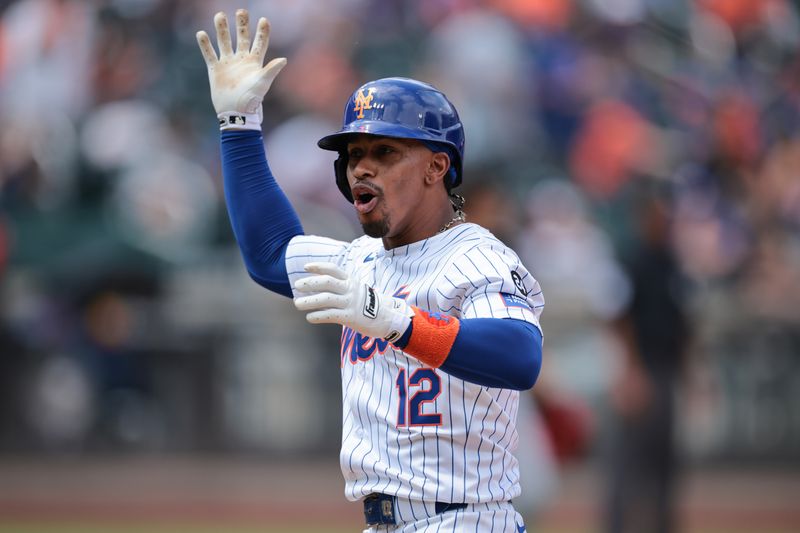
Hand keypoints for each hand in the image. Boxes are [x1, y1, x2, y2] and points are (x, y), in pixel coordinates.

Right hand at [196, 9, 286, 129]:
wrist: (236, 113)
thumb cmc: (251, 100)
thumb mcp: (262, 84)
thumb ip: (271, 70)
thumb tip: (284, 60)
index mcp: (254, 62)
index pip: (260, 43)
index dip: (262, 32)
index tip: (264, 19)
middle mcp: (241, 60)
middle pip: (241, 38)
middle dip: (241, 25)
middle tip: (241, 11)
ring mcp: (228, 64)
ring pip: (224, 42)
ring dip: (222, 29)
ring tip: (219, 15)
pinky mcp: (215, 70)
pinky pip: (209, 54)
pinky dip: (205, 45)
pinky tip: (201, 34)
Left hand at [293, 263, 413, 341]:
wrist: (387, 317)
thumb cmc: (366, 303)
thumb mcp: (356, 288)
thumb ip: (340, 286)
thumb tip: (317, 286)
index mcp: (350, 280)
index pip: (333, 269)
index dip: (318, 267)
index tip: (305, 267)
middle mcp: (350, 289)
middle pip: (327, 282)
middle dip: (310, 282)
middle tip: (297, 285)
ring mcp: (351, 303)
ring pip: (326, 299)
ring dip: (309, 301)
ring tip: (297, 303)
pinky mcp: (351, 317)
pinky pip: (331, 315)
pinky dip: (318, 315)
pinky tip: (309, 317)